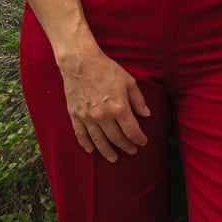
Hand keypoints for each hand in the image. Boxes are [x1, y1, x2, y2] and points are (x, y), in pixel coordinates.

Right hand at [56, 46, 150, 160]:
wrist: (81, 63)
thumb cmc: (107, 70)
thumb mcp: (129, 82)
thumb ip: (138, 100)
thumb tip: (146, 114)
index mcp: (119, 108)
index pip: (131, 130)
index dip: (138, 139)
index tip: (143, 143)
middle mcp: (103, 116)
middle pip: (116, 138)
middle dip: (126, 146)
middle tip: (132, 151)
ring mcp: (87, 117)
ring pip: (98, 140)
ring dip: (107, 151)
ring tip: (114, 158)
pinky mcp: (75, 115)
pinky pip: (80, 134)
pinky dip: (86, 144)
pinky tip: (91, 150)